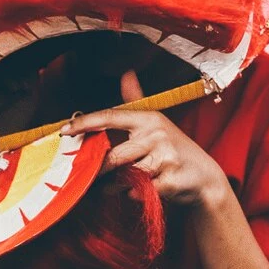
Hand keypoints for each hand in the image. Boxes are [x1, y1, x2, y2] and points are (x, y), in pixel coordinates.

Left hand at [64, 71, 231, 208]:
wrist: (205, 179)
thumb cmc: (174, 151)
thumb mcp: (156, 123)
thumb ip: (136, 101)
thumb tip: (126, 73)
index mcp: (149, 119)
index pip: (110, 117)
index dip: (84, 123)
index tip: (63, 131)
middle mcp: (156, 135)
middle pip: (112, 157)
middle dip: (99, 170)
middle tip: (93, 175)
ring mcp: (164, 159)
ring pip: (122, 177)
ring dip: (118, 185)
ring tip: (128, 182)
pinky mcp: (168, 182)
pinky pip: (136, 192)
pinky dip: (135, 195)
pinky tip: (145, 190)